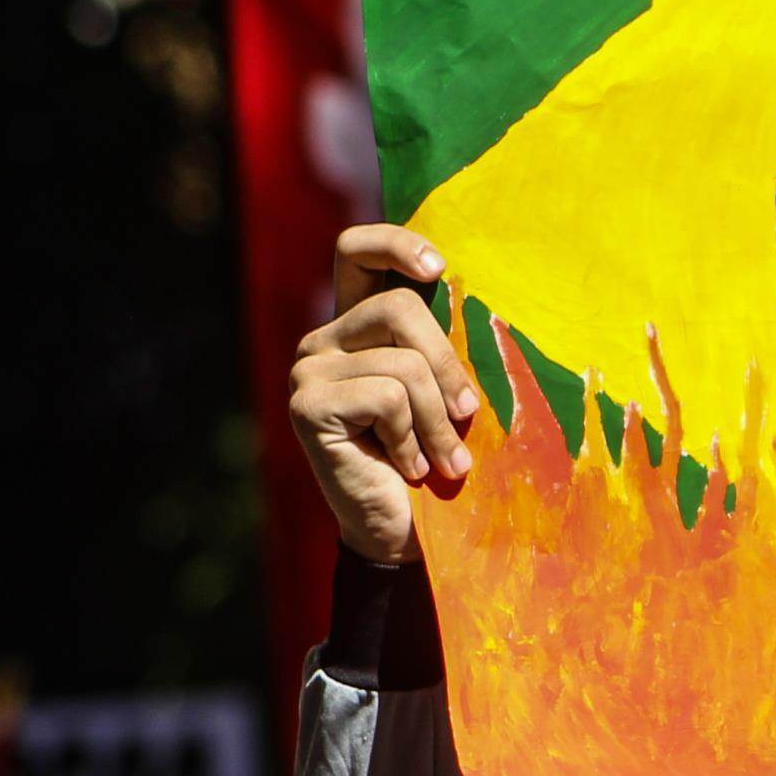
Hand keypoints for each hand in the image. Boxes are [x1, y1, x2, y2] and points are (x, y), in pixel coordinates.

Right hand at [287, 224, 478, 563]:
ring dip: (438, 419)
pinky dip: (413, 438)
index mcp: (357, 325)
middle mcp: (324, 340)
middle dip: (448, 365)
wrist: (404, 532)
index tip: (439, 269)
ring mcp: (309, 370)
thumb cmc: (436, 457)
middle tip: (467, 416)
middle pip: (399, 307)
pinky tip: (406, 468)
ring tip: (441, 458)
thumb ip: (444, 346)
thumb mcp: (448, 392)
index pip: (355, 250)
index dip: (395, 243)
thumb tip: (469, 293)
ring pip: (403, 363)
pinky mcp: (306, 404)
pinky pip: (387, 398)